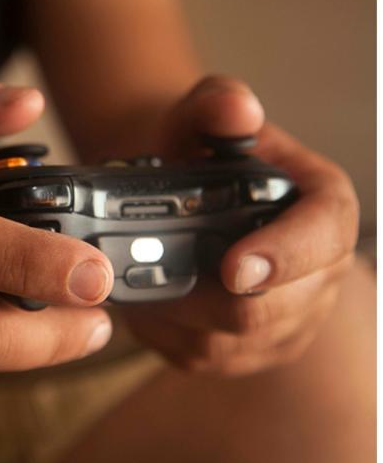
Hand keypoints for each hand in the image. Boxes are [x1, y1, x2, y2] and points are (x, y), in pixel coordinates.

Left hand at [122, 76, 358, 374]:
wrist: (182, 193)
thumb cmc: (198, 154)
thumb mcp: (202, 116)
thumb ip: (217, 105)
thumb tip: (237, 111)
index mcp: (323, 210)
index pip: (322, 239)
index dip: (282, 255)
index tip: (233, 265)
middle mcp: (317, 275)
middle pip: (264, 308)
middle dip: (203, 292)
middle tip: (148, 267)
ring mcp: (285, 322)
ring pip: (226, 341)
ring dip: (176, 313)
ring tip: (139, 276)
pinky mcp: (246, 353)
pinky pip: (199, 357)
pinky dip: (162, 332)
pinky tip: (143, 299)